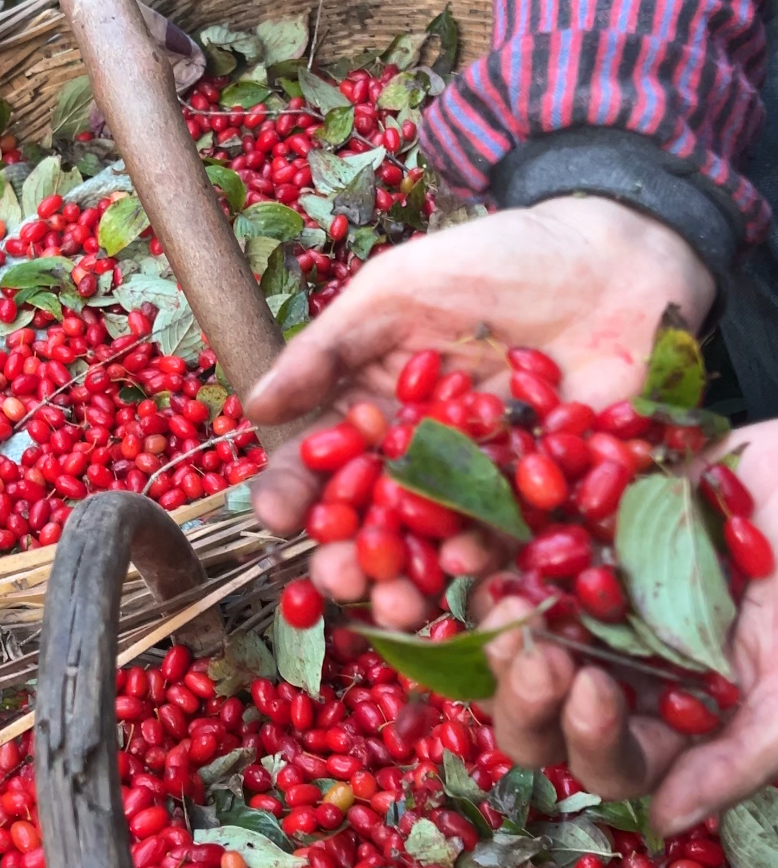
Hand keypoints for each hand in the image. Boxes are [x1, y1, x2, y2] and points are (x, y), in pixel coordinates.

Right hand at [247, 195, 714, 620]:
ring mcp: (484, 484)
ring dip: (416, 582)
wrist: (612, 260)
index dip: (293, 491)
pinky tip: (475, 576)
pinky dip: (496, 561)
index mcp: (374, 414)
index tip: (276, 515)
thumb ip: (328, 348)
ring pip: (438, 544)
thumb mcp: (396, 291)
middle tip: (338, 577)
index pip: (321, 464)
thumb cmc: (492, 262)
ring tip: (401, 606)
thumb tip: (255, 406)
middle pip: (373, 520)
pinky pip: (519, 538)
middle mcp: (421, 460)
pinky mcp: (549, 497)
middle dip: (350, 556)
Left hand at [485, 420, 777, 836]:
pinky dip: (480, 549)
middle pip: (534, 708)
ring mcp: (575, 603)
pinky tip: (467, 544)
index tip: (599, 690)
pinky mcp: (556, 538)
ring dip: (493, 626)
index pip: (605, 758)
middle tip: (537, 650)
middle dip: (523, 691)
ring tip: (503, 597)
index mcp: (660, 715)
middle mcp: (606, 665)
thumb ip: (739, 754)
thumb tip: (662, 819)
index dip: (588, 737)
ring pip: (508, 633)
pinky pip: (502, 550)